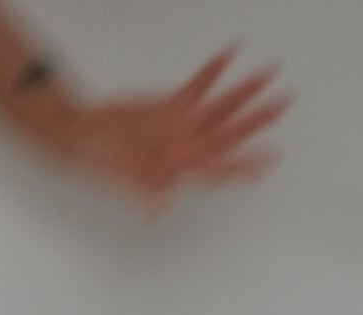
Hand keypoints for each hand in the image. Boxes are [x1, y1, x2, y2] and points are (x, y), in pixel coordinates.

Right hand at [53, 48, 292, 211]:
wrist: (79, 135)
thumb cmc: (95, 160)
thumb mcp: (115, 176)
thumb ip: (138, 191)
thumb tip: (155, 213)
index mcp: (175, 167)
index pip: (215, 168)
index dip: (242, 166)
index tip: (267, 162)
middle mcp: (184, 147)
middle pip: (228, 134)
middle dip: (257, 121)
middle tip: (283, 104)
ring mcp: (179, 126)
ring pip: (219, 107)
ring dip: (244, 91)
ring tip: (269, 72)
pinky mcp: (168, 107)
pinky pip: (197, 86)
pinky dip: (212, 70)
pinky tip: (230, 52)